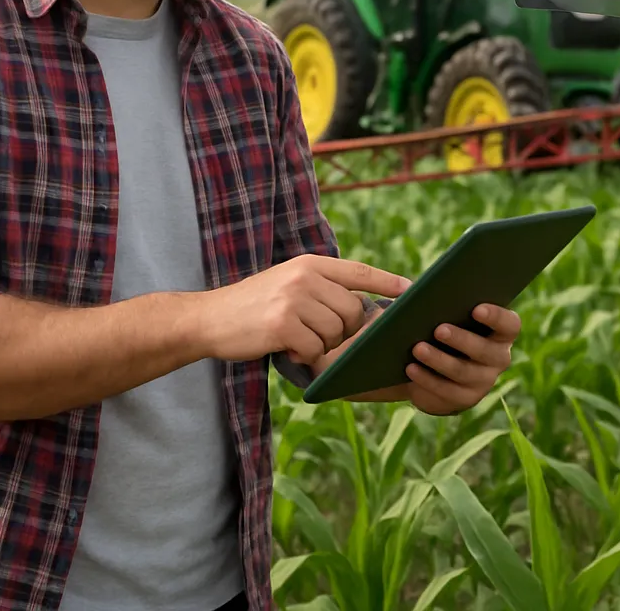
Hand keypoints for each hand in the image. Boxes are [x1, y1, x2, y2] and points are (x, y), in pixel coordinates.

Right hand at [199, 255, 410, 363]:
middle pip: (353, 310)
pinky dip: (305, 355)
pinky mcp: (282, 324)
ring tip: (297, 340)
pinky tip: (286, 349)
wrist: (208, 318)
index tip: (412, 291)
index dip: (387, 281)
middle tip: (317, 335)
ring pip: (337, 332)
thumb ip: (321, 289)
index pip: (358, 271)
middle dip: (344, 331)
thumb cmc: (253, 307)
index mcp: (309, 264)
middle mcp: (304, 276)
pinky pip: (315, 348)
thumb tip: (362, 307)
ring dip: (321, 345)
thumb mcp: (288, 283)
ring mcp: (293, 299)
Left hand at [403, 304, 520, 415]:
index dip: (496, 317)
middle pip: (485, 350)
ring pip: (463, 372)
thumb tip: (411, 288)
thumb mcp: (448, 313)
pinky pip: (446, 391)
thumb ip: (444, 300)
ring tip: (418, 348)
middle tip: (439, 329)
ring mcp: (483, 381)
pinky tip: (411, 368)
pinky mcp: (465, 399)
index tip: (476, 309)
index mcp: (501, 332)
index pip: (510, 324)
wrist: (435, 364)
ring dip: (439, 360)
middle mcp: (498, 358)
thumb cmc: (444, 326)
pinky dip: (427, 379)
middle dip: (461, 340)